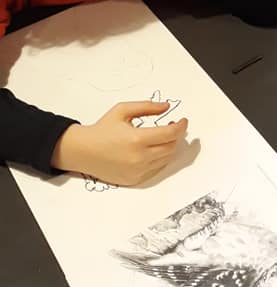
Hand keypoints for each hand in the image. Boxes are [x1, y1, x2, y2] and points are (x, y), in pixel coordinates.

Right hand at [51, 100, 188, 185]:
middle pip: (171, 147)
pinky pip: (156, 169)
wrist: (83, 151)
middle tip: (172, 127)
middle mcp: (139, 158)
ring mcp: (137, 171)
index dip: (181, 126)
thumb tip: (167, 106)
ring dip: (169, 147)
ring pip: (166, 159)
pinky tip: (153, 149)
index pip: (170, 134)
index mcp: (137, 139)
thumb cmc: (102, 129)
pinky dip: (160, 158)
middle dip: (176, 136)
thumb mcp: (123, 110)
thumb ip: (147, 107)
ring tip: (162, 137)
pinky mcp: (135, 179)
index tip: (183, 121)